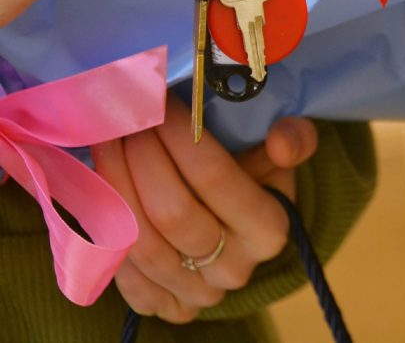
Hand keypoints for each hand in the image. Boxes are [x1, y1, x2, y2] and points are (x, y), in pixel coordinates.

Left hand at [91, 94, 317, 322]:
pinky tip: (104, 191)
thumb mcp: (279, 156)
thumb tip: (281, 140)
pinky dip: (108, 231)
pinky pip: (122, 273)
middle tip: (127, 121)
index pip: (214, 177)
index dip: (179, 137)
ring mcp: (199, 294)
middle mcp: (236, 268)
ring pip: (141, 243)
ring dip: (114, 186)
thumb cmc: (256, 181)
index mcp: (269, 229)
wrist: (241, 237)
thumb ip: (294, 139)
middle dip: (140, 158)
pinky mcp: (166, 307)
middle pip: (171, 212)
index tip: (158, 104)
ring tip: (108, 144)